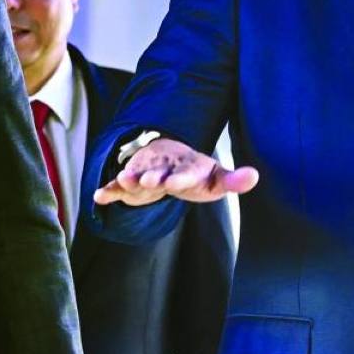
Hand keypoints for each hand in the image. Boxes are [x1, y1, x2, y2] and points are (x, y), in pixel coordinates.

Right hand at [93, 137, 258, 205]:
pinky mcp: (131, 181)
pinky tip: (98, 196)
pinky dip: (108, 190)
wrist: (167, 157)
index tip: (177, 182)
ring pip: (136, 177)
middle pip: (158, 174)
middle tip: (149, 180)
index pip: (185, 173)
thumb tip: (255, 176)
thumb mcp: (215, 178)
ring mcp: (145, 173)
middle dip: (153, 177)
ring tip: (123, 180)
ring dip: (129, 179)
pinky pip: (117, 186)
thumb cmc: (194, 172)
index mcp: (186, 168)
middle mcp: (163, 168)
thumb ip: (233, 180)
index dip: (181, 178)